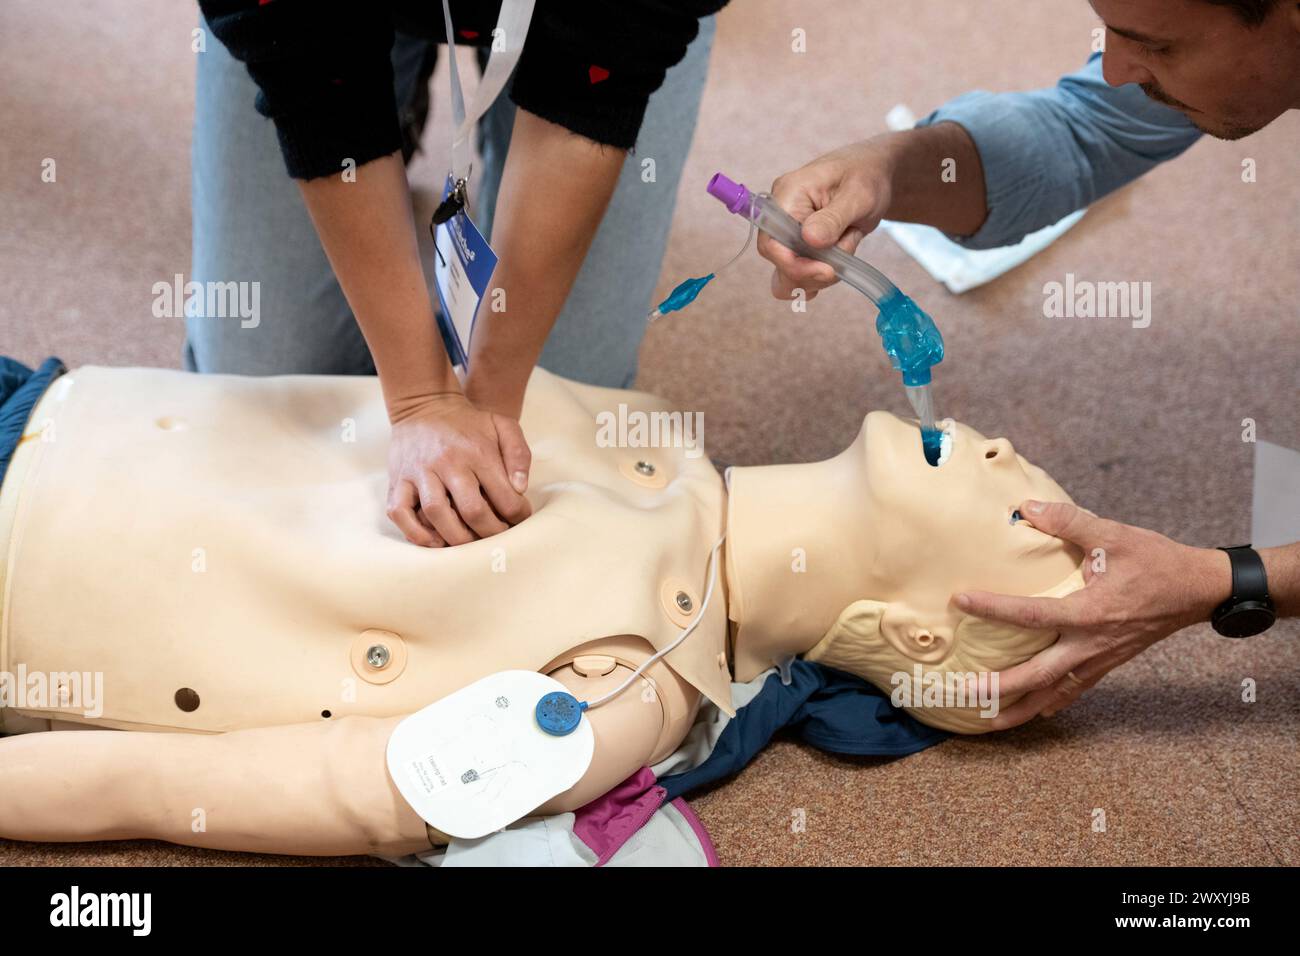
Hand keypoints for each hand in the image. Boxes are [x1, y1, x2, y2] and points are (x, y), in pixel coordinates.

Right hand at [385, 393, 531, 546]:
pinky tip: (433, 541)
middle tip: (498, 539)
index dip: (517, 515)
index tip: (518, 519)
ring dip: (456, 538)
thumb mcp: (503, 425)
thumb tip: (520, 488)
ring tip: (469, 545)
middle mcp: (448, 462)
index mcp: (478, 452)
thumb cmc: (469, 422)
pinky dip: (414, 531)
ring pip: (437, 513)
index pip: (505, 497)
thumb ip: (519, 454)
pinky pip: (399, 511)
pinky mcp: (398, 479)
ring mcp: (420, 471)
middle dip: (490, 533)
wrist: (425, 405)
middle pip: (472, 510)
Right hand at [759, 139, 893, 300]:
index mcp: (788, 195)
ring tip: (844, 251)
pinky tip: (835, 266)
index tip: (826, 271)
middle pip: (780, 261)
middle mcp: (781, 214)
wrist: (873, 172)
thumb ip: (833, 219)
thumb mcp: (858, 195)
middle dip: (811, 271)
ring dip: (818, 275)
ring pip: (789, 273)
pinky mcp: (798, 243)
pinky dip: (818, 277)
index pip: (772, 242)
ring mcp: (788, 230)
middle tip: (841, 265)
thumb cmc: (866, 175)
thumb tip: (810, 239)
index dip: (794, 264)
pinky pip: (799, 272)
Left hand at [953, 500, 1229, 728]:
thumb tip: (1027, 506)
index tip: (961, 601)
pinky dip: (1052, 703)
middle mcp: (1091, 644)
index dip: (993, 608)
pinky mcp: (1108, 663)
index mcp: (1089, 612)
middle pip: (1038, 674)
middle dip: (999, 688)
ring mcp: (1100, 659)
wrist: (1197, 590)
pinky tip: (1035, 713)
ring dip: (1021, 708)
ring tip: (988, 722)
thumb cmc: (1156, 561)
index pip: (1031, 615)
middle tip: (963, 693)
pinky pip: (1075, 690)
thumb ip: (1068, 521)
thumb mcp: (1113, 534)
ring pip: (1055, 693)